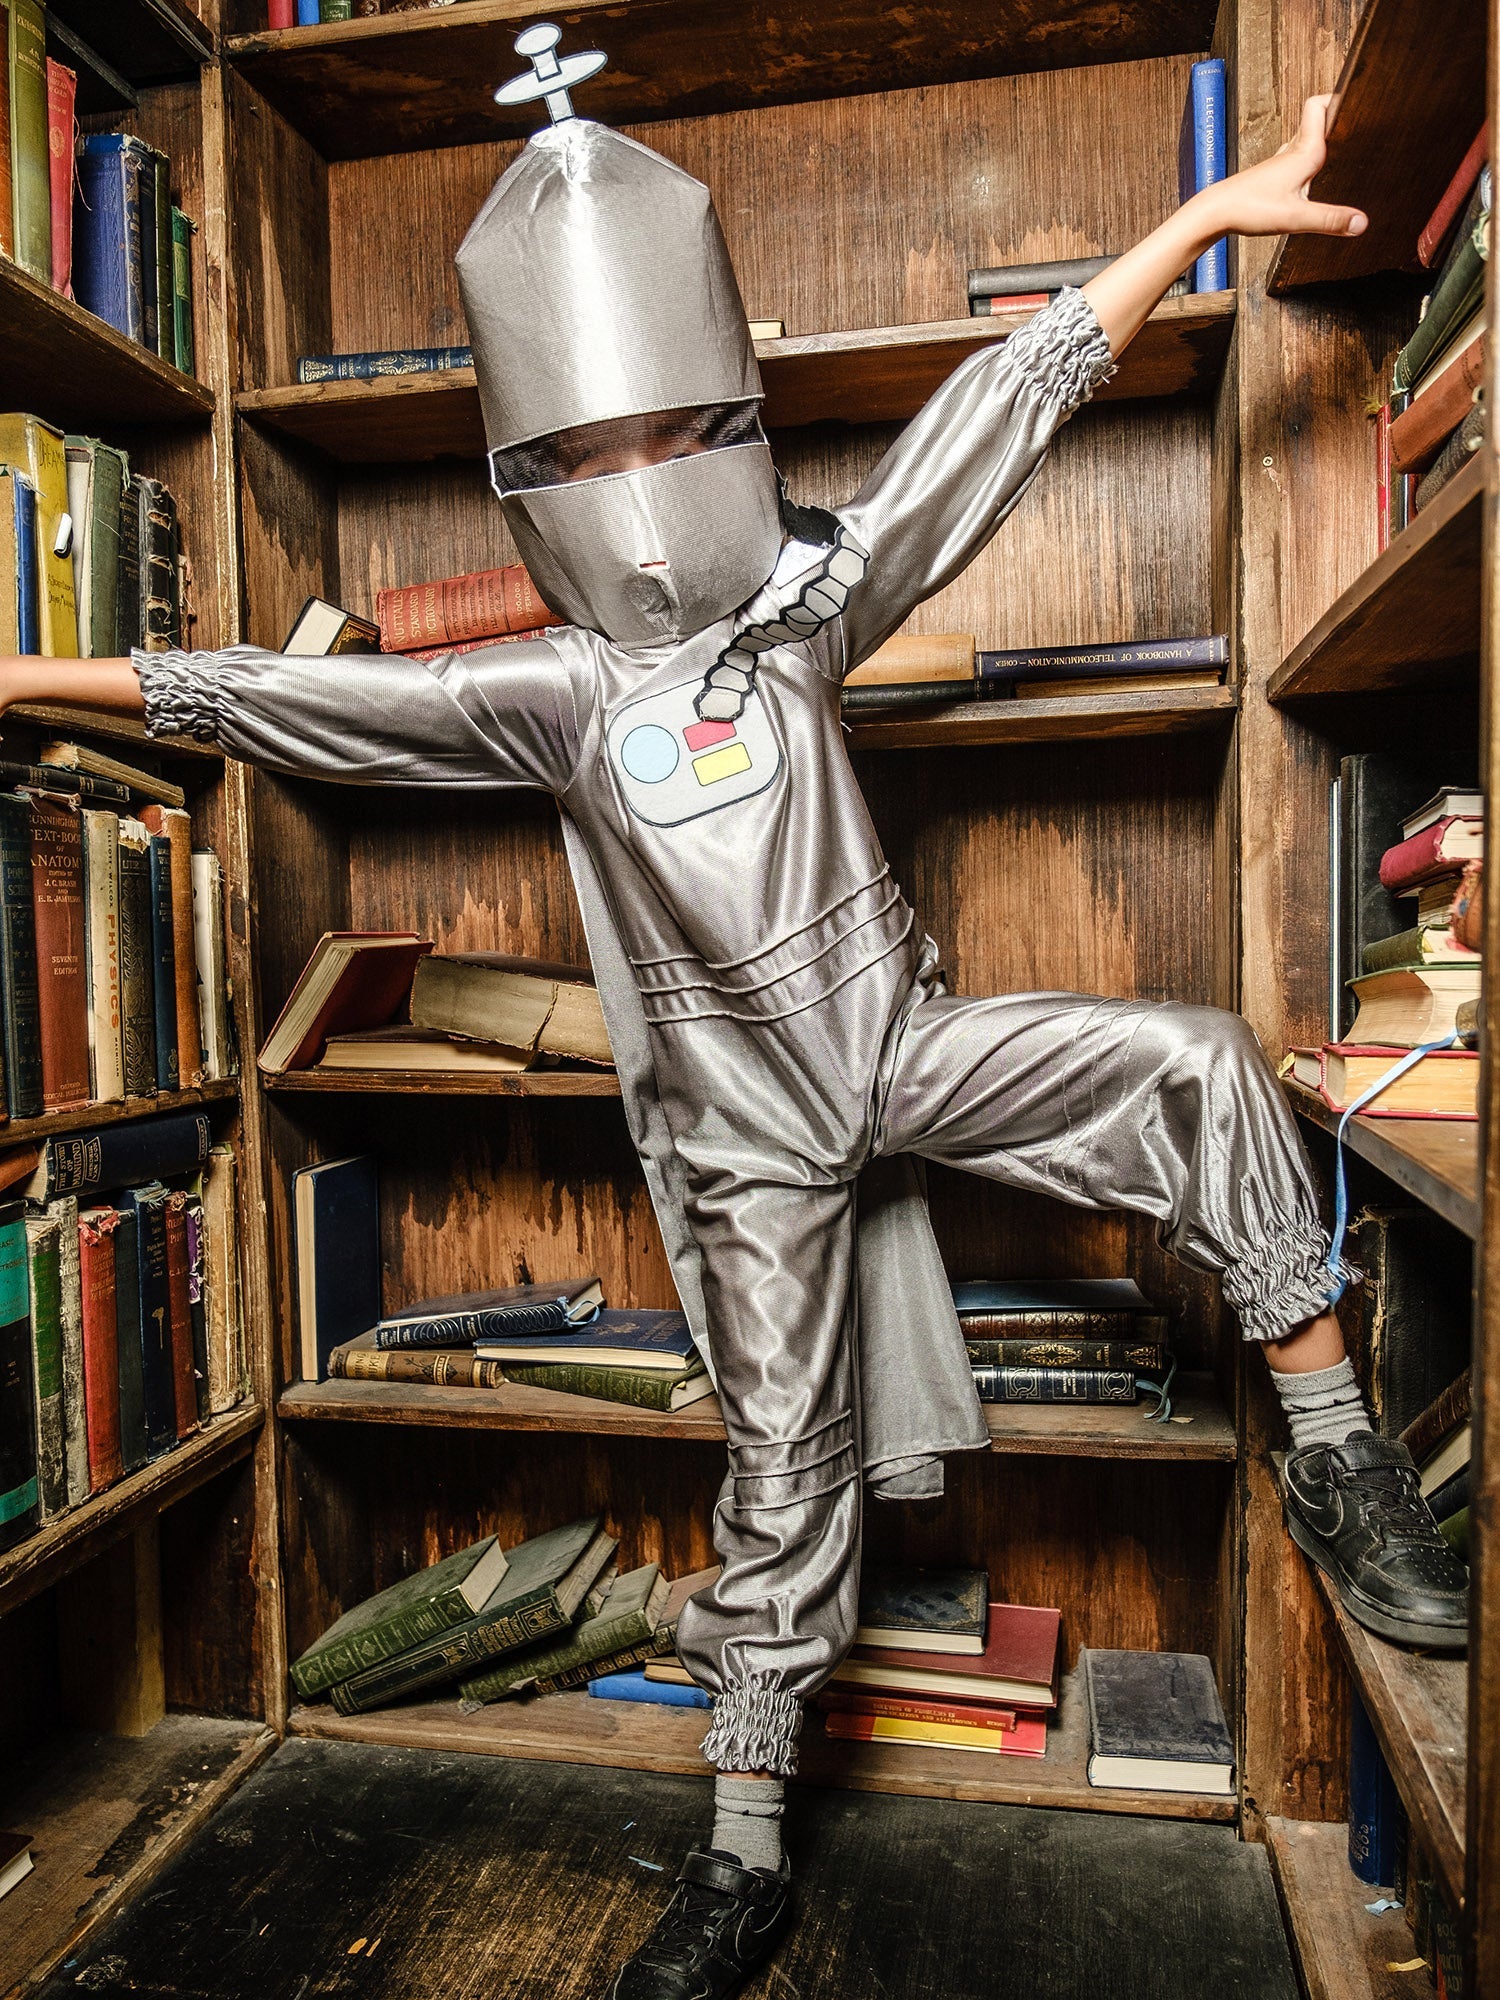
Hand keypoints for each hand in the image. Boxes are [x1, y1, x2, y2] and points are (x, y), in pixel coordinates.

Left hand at [1195, 94, 1366, 241]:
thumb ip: (1330, 220)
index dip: (1336, 96)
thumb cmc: (1248, 208)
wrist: (1215, 213)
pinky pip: (1297, 156)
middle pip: (1319, 119)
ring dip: (1325, 136)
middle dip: (1339, 116)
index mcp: (1303, 151)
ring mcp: (1281, 162)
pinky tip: (1314, 174)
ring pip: (1307, 138)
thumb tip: (1361, 223)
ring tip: (1345, 141)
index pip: (1319, 106)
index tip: (1357, 97)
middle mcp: (1292, 151)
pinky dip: (1311, 156)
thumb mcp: (1295, 217)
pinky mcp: (1273, 175)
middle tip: (1361, 119)